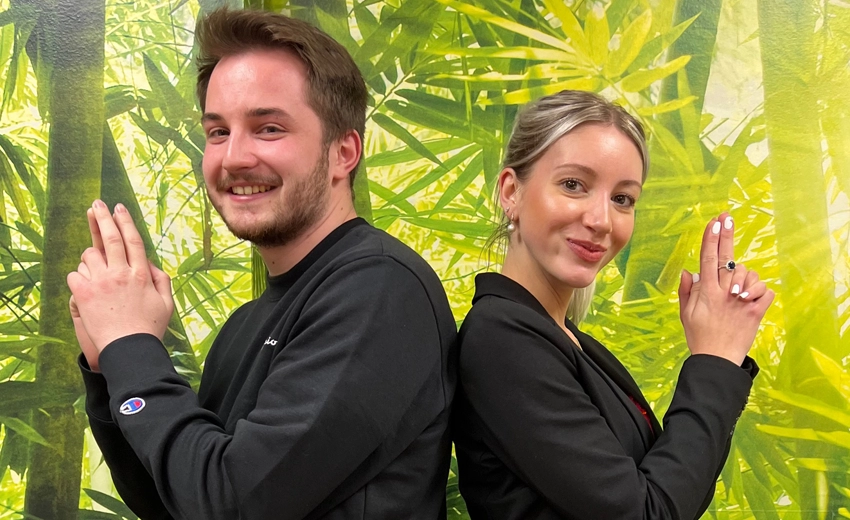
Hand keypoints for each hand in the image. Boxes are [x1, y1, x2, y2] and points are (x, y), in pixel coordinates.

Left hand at [66, 200, 173, 351]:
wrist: (129, 349)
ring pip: (90, 255)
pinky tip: (84, 285)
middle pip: (110, 238)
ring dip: (90, 256)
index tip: (118, 208)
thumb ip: (162, 280)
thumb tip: (153, 264)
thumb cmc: (149, 329)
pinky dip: (78, 276)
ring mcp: (102, 282)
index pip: (133, 240)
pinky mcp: (84, 293)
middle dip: (103, 218)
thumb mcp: (167, 304)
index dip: (125, 222)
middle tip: (96, 204)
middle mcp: (122, 273)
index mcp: (142, 274)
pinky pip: (75, 274)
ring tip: (94, 266)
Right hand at [678, 212, 773, 365]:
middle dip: (726, 236)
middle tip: (727, 218)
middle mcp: (724, 293)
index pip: (707, 258)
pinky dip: (761, 290)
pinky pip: (765, 289)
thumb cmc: (700, 336)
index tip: (714, 223)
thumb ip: (687, 290)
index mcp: (706, 292)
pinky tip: (752, 297)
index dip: (711, 238)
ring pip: (749, 273)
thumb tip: (689, 270)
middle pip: (727, 258)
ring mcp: (742, 301)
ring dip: (744, 276)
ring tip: (737, 290)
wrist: (717, 360)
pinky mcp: (757, 310)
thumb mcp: (685, 313)